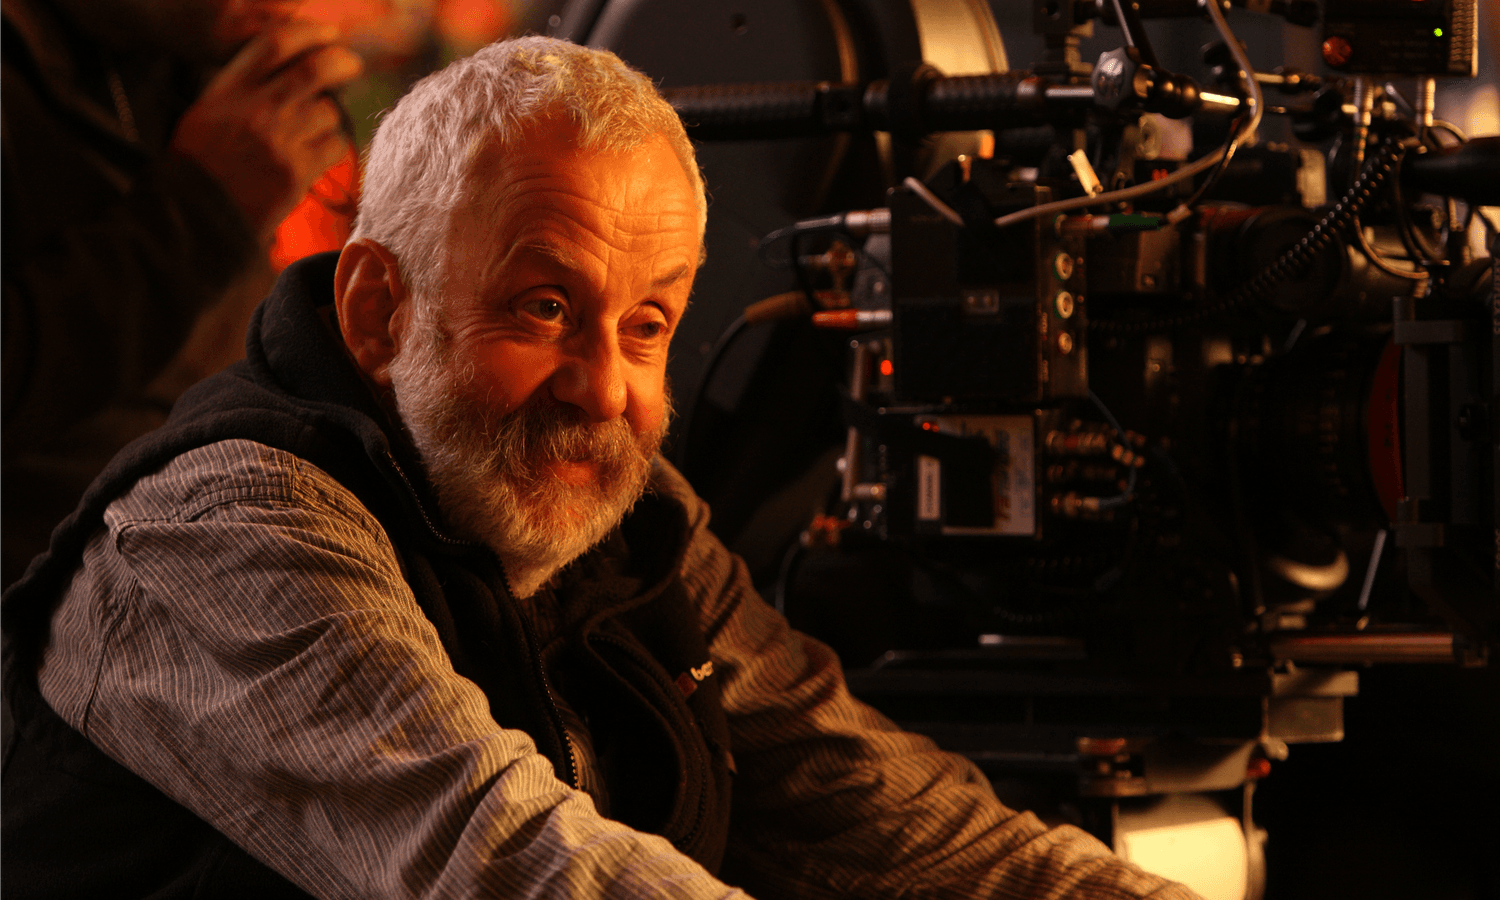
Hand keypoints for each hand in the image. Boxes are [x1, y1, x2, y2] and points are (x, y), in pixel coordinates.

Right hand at [171, 19, 363, 242]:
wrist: (196, 216)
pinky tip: (316, 155)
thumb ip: (242, 88)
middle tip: (351, 65)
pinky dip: (332, 147)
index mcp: (229, 90)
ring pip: (328, 111)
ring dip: (329, 116)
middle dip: (341, 62)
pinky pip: (334, 146)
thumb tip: (287, 68)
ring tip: (313, 130)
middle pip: (316, 69)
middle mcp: (257, 109)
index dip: (308, 33)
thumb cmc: (200, 166)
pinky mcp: (298, 171)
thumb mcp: (206, 113)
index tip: (327, 33)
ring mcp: (280, 141)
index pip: (275, 44)